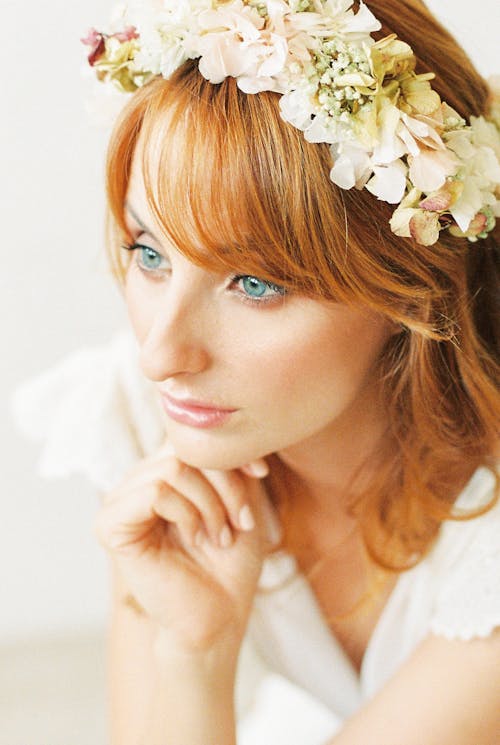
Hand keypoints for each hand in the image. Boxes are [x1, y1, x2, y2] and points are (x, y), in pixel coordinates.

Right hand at [95, 440, 280, 654]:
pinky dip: (185, 513)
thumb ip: (229, 462)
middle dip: (225, 484)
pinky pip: (154, 491)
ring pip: (172, 468)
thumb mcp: (240, 498)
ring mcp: (121, 501)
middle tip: (240, 521)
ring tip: (219, 534)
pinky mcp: (111, 525)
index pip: (191, 437)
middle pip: (184, 449)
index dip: (229, 452)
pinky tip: (194, 538)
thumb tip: (227, 430)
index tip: (261, 476)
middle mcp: (138, 481)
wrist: (219, 616)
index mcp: (163, 472)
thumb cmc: (230, 563)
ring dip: (209, 503)